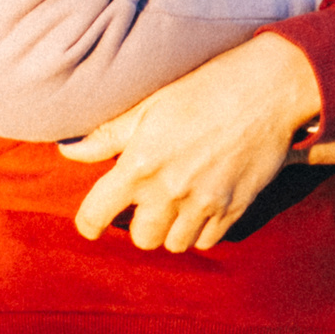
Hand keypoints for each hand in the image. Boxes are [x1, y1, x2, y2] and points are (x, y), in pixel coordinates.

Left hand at [57, 33, 327, 250]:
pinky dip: (201, 230)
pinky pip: (207, 241)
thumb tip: (68, 151)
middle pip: (141, 238)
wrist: (266, 89)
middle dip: (140, 223)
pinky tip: (202, 205)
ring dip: (170, 229)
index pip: (97, 214)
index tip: (92, 224)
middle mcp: (169, 191)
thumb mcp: (149, 106)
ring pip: (174, 244)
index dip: (89, 223)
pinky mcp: (234, 209)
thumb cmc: (203, 90)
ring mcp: (204, 204)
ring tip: (176, 205)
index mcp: (140, 164)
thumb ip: (107, 135)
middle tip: (147, 202)